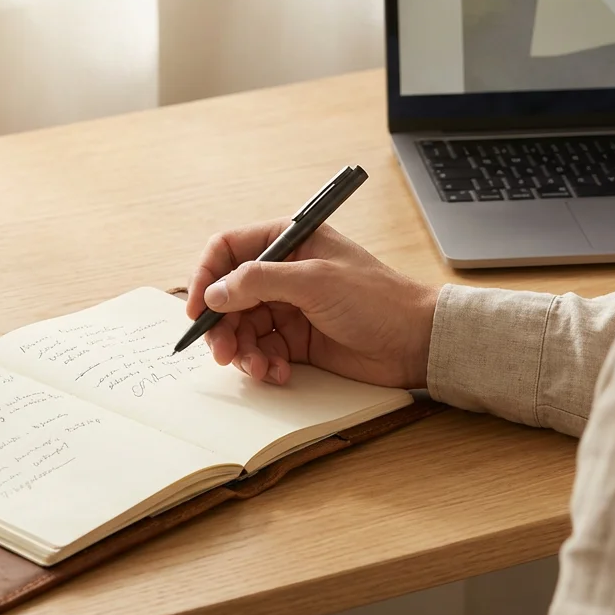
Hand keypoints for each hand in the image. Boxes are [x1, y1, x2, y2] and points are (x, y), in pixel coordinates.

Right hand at [185, 221, 439, 388]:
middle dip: (222, 325)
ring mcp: (290, 307)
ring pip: (242, 328)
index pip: (227, 250)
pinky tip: (279, 373)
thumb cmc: (376, 299)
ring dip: (242, 351)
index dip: (205, 277)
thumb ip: (259, 282)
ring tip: (258, 368)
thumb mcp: (314, 282)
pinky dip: (263, 365)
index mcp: (289, 241)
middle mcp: (284, 272)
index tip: (197, 309)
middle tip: (223, 352)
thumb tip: (214, 292)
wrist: (416, 341)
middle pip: (228, 295)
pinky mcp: (298, 340)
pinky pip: (263, 351)